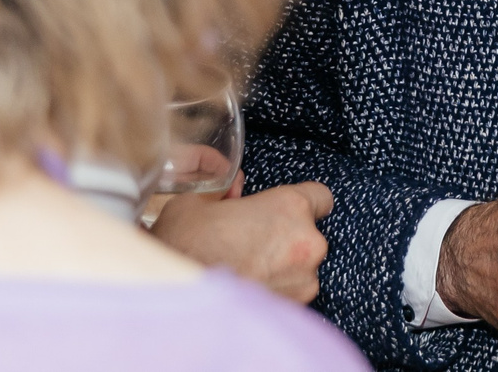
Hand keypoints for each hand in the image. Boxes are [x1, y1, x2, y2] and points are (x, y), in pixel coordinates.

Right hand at [151, 180, 333, 302]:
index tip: (287, 211)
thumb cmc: (185, 248)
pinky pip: (292, 291)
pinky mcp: (295, 307)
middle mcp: (308, 241)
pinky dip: (276, 290)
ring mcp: (305, 279)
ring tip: (247, 269)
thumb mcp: (196, 203)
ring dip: (282, 267)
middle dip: (286, 238)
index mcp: (291, 206)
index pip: (321, 197)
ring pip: (302, 266)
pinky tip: (247, 287)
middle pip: (310, 234)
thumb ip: (224, 193)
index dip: (303, 203)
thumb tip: (232, 190)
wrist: (176, 299)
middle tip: (253, 243)